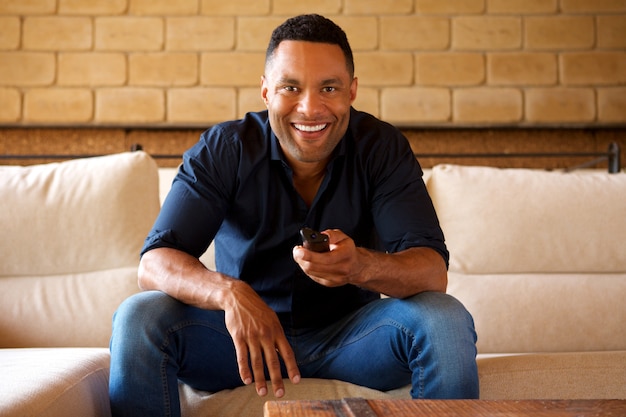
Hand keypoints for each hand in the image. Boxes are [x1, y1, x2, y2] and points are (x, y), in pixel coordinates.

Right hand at [223, 281, 299, 396]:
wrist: (238, 297)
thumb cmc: (257, 310)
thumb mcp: (272, 319)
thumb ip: (277, 336)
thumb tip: (283, 353)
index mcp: (277, 330)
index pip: (287, 352)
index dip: (292, 367)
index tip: (296, 381)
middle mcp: (266, 334)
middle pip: (272, 360)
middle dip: (277, 378)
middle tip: (280, 393)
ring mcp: (252, 336)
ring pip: (257, 361)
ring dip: (260, 379)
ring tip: (262, 392)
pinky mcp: (238, 337)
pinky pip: (242, 356)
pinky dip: (244, 369)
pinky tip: (246, 380)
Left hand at [293, 229, 364, 287]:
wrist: (357, 267)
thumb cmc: (348, 250)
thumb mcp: (343, 237)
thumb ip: (332, 235)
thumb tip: (321, 236)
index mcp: (345, 255)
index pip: (325, 258)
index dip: (309, 255)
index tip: (299, 249)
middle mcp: (341, 269)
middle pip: (314, 267)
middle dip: (301, 258)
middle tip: (297, 250)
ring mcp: (335, 279)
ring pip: (311, 272)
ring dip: (302, 263)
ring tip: (300, 254)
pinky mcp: (329, 283)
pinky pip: (312, 276)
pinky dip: (306, 268)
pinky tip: (306, 262)